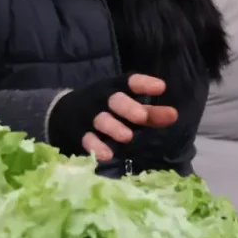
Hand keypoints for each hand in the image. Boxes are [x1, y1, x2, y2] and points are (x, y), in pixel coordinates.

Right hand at [46, 74, 178, 161]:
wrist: (63, 114)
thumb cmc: (106, 110)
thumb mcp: (126, 107)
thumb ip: (150, 114)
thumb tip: (174, 115)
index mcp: (115, 88)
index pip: (130, 82)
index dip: (144, 84)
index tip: (161, 88)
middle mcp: (102, 99)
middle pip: (114, 99)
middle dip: (128, 107)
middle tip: (141, 116)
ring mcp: (88, 116)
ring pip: (100, 120)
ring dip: (113, 127)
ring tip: (127, 137)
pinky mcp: (78, 133)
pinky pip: (86, 139)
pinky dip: (96, 146)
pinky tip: (107, 155)